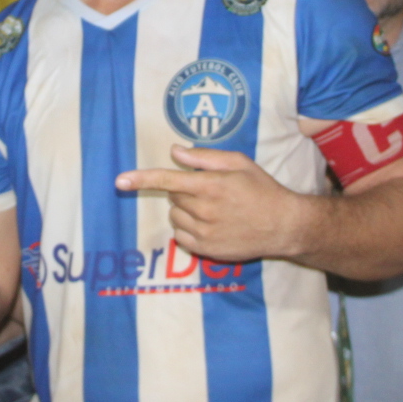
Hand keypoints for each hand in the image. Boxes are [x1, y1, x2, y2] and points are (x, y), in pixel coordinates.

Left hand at [118, 145, 305, 261]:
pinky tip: (211, 224)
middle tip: (209, 190)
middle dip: (184, 190)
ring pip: (175, 216)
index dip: (141, 178)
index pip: (168, 180)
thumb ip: (205, 157)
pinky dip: (188, 228)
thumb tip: (175, 151)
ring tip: (212, 208)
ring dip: (185, 209)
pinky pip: (181, 236)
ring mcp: (205, 232)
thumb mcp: (239, 163)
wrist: (283, 225)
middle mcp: (205, 210)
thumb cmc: (261, 189)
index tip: (119, 181)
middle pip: (173, 196)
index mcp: (211, 185)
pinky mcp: (206, 250)